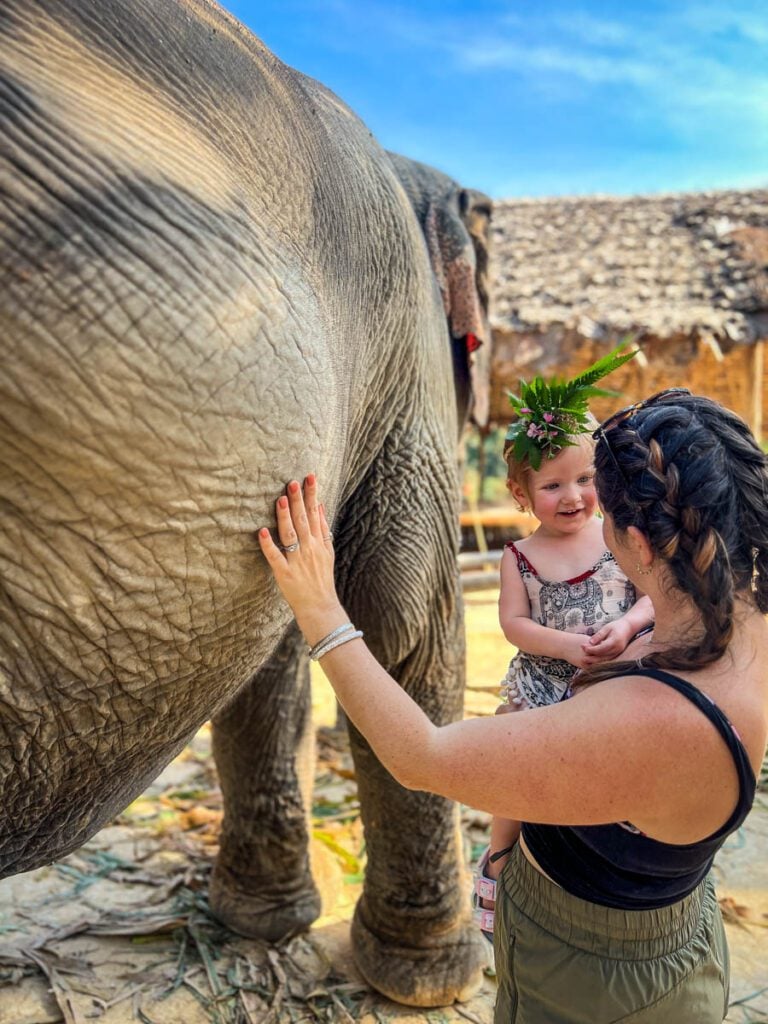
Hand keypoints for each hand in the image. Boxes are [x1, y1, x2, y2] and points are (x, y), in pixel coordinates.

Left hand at [258, 475, 345, 644]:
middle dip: (298, 500)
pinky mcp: (285, 574)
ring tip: (281, 499)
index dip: (312, 494)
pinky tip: (262, 532)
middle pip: (303, 520)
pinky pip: (276, 557)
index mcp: (319, 542)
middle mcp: (309, 549)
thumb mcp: (328, 551)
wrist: (320, 607)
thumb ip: (323, 529)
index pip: (315, 513)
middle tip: (292, 481)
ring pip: (290, 535)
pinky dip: (269, 545)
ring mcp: (297, 561)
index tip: (309, 477)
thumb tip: (319, 505)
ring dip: (285, 517)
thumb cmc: (321, 578)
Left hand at [579, 619, 632, 664]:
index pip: (601, 648)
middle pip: (603, 656)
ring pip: (605, 660)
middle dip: (592, 657)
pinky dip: (600, 661)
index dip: (591, 649)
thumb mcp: (607, 628)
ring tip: (586, 661)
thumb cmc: (617, 626)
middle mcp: (617, 649)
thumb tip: (590, 642)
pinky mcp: (617, 654)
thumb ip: (599, 635)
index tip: (582, 647)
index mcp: (615, 641)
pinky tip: (593, 660)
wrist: (629, 628)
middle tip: (582, 658)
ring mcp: (618, 652)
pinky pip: (608, 659)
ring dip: (595, 661)